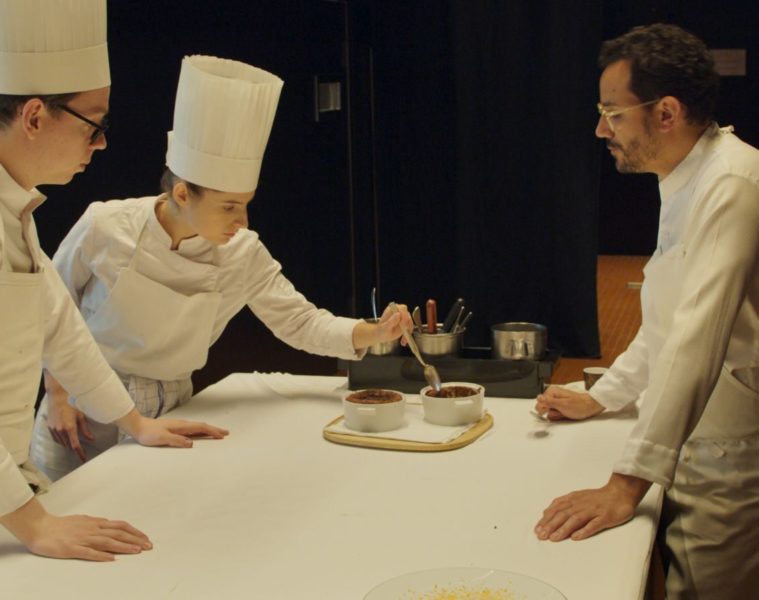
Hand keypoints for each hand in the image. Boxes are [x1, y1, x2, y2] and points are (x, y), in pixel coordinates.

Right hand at [0, 498, 151, 561]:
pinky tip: (112, 559)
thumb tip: (111, 526)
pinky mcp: (72, 549)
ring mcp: (82, 539)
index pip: (120, 526)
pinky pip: (89, 552)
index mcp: (95, 523)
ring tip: (137, 551)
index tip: (145, 538)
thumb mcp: (83, 520)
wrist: (40, 527)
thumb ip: (97, 524)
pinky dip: (101, 555)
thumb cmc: (61, 525)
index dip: (134, 532)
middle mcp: (92, 529)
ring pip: (108, 542)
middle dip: (135, 539)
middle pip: (118, 533)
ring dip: (124, 546)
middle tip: (148, 546)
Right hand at [47, 397, 93, 462]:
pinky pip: (56, 439)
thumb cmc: (72, 403)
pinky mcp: (49, 427)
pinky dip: (62, 440)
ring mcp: (54, 429)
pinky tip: (66, 438)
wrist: (57, 396)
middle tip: (82, 451)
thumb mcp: (81, 415)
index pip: (75, 445)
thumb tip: (91, 439)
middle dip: (75, 449)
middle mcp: (60, 430)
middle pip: (69, 446)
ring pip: (62, 443)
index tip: (84, 459)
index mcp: (70, 428)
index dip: (80, 454)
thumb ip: (85, 429)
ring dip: (68, 445)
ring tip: (75, 444)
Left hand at [115, 410, 228, 447]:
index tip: (222, 436)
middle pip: (202, 426)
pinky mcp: (175, 429)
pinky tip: (200, 435)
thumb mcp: (162, 438)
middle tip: (225, 433)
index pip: (201, 428)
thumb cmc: (148, 433)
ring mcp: (179, 427)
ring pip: (198, 428)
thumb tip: (192, 444)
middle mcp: (182, 425)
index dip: (212, 431)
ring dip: (208, 430)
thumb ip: (177, 441)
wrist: (138, 427)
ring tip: (216, 434)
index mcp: (181, 426)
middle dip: (214, 429)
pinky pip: (192, 430)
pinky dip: (200, 432)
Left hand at [376, 303, 412, 343]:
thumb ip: (391, 321)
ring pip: (410, 322)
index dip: (404, 316)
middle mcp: (398, 311)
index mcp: (392, 309)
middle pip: (408, 315)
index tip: (403, 326)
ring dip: (408, 332)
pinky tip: (403, 341)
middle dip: (407, 325)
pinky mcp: (405, 322)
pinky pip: (410, 327)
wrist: (381, 335)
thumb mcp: (385, 328)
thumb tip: (398, 314)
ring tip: (402, 341)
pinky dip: (408, 334)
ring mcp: (402, 316)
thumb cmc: (381, 331)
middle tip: (404, 334)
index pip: (402, 309)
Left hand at [534, 473, 650, 540]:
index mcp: (573, 499)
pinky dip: (584, 530)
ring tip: (554, 538)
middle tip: (541, 536)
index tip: (537, 529)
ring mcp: (593, 510)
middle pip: (563, 514)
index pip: (556, 509)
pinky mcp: (605, 517)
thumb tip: (545, 513)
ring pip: (576, 519)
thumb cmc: (597, 498)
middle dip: (551, 525)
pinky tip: (576, 537)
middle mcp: (581, 504)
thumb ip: (562, 504)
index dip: (546, 519)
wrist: (620, 492)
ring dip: (563, 529)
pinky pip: (594, 524)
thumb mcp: (577, 497)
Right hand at [535, 385, 604, 420]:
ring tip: (565, 412)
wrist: (591, 407)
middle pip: (544, 408)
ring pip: (550, 411)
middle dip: (552, 412)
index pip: (539, 403)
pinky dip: (560, 415)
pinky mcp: (560, 405)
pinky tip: (566, 414)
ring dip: (557, 414)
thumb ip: (549, 401)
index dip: (545, 409)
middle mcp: (553, 395)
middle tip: (561, 411)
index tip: (553, 411)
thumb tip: (538, 397)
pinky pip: (555, 412)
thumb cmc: (580, 405)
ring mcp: (557, 400)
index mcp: (551, 392)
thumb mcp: (563, 405)